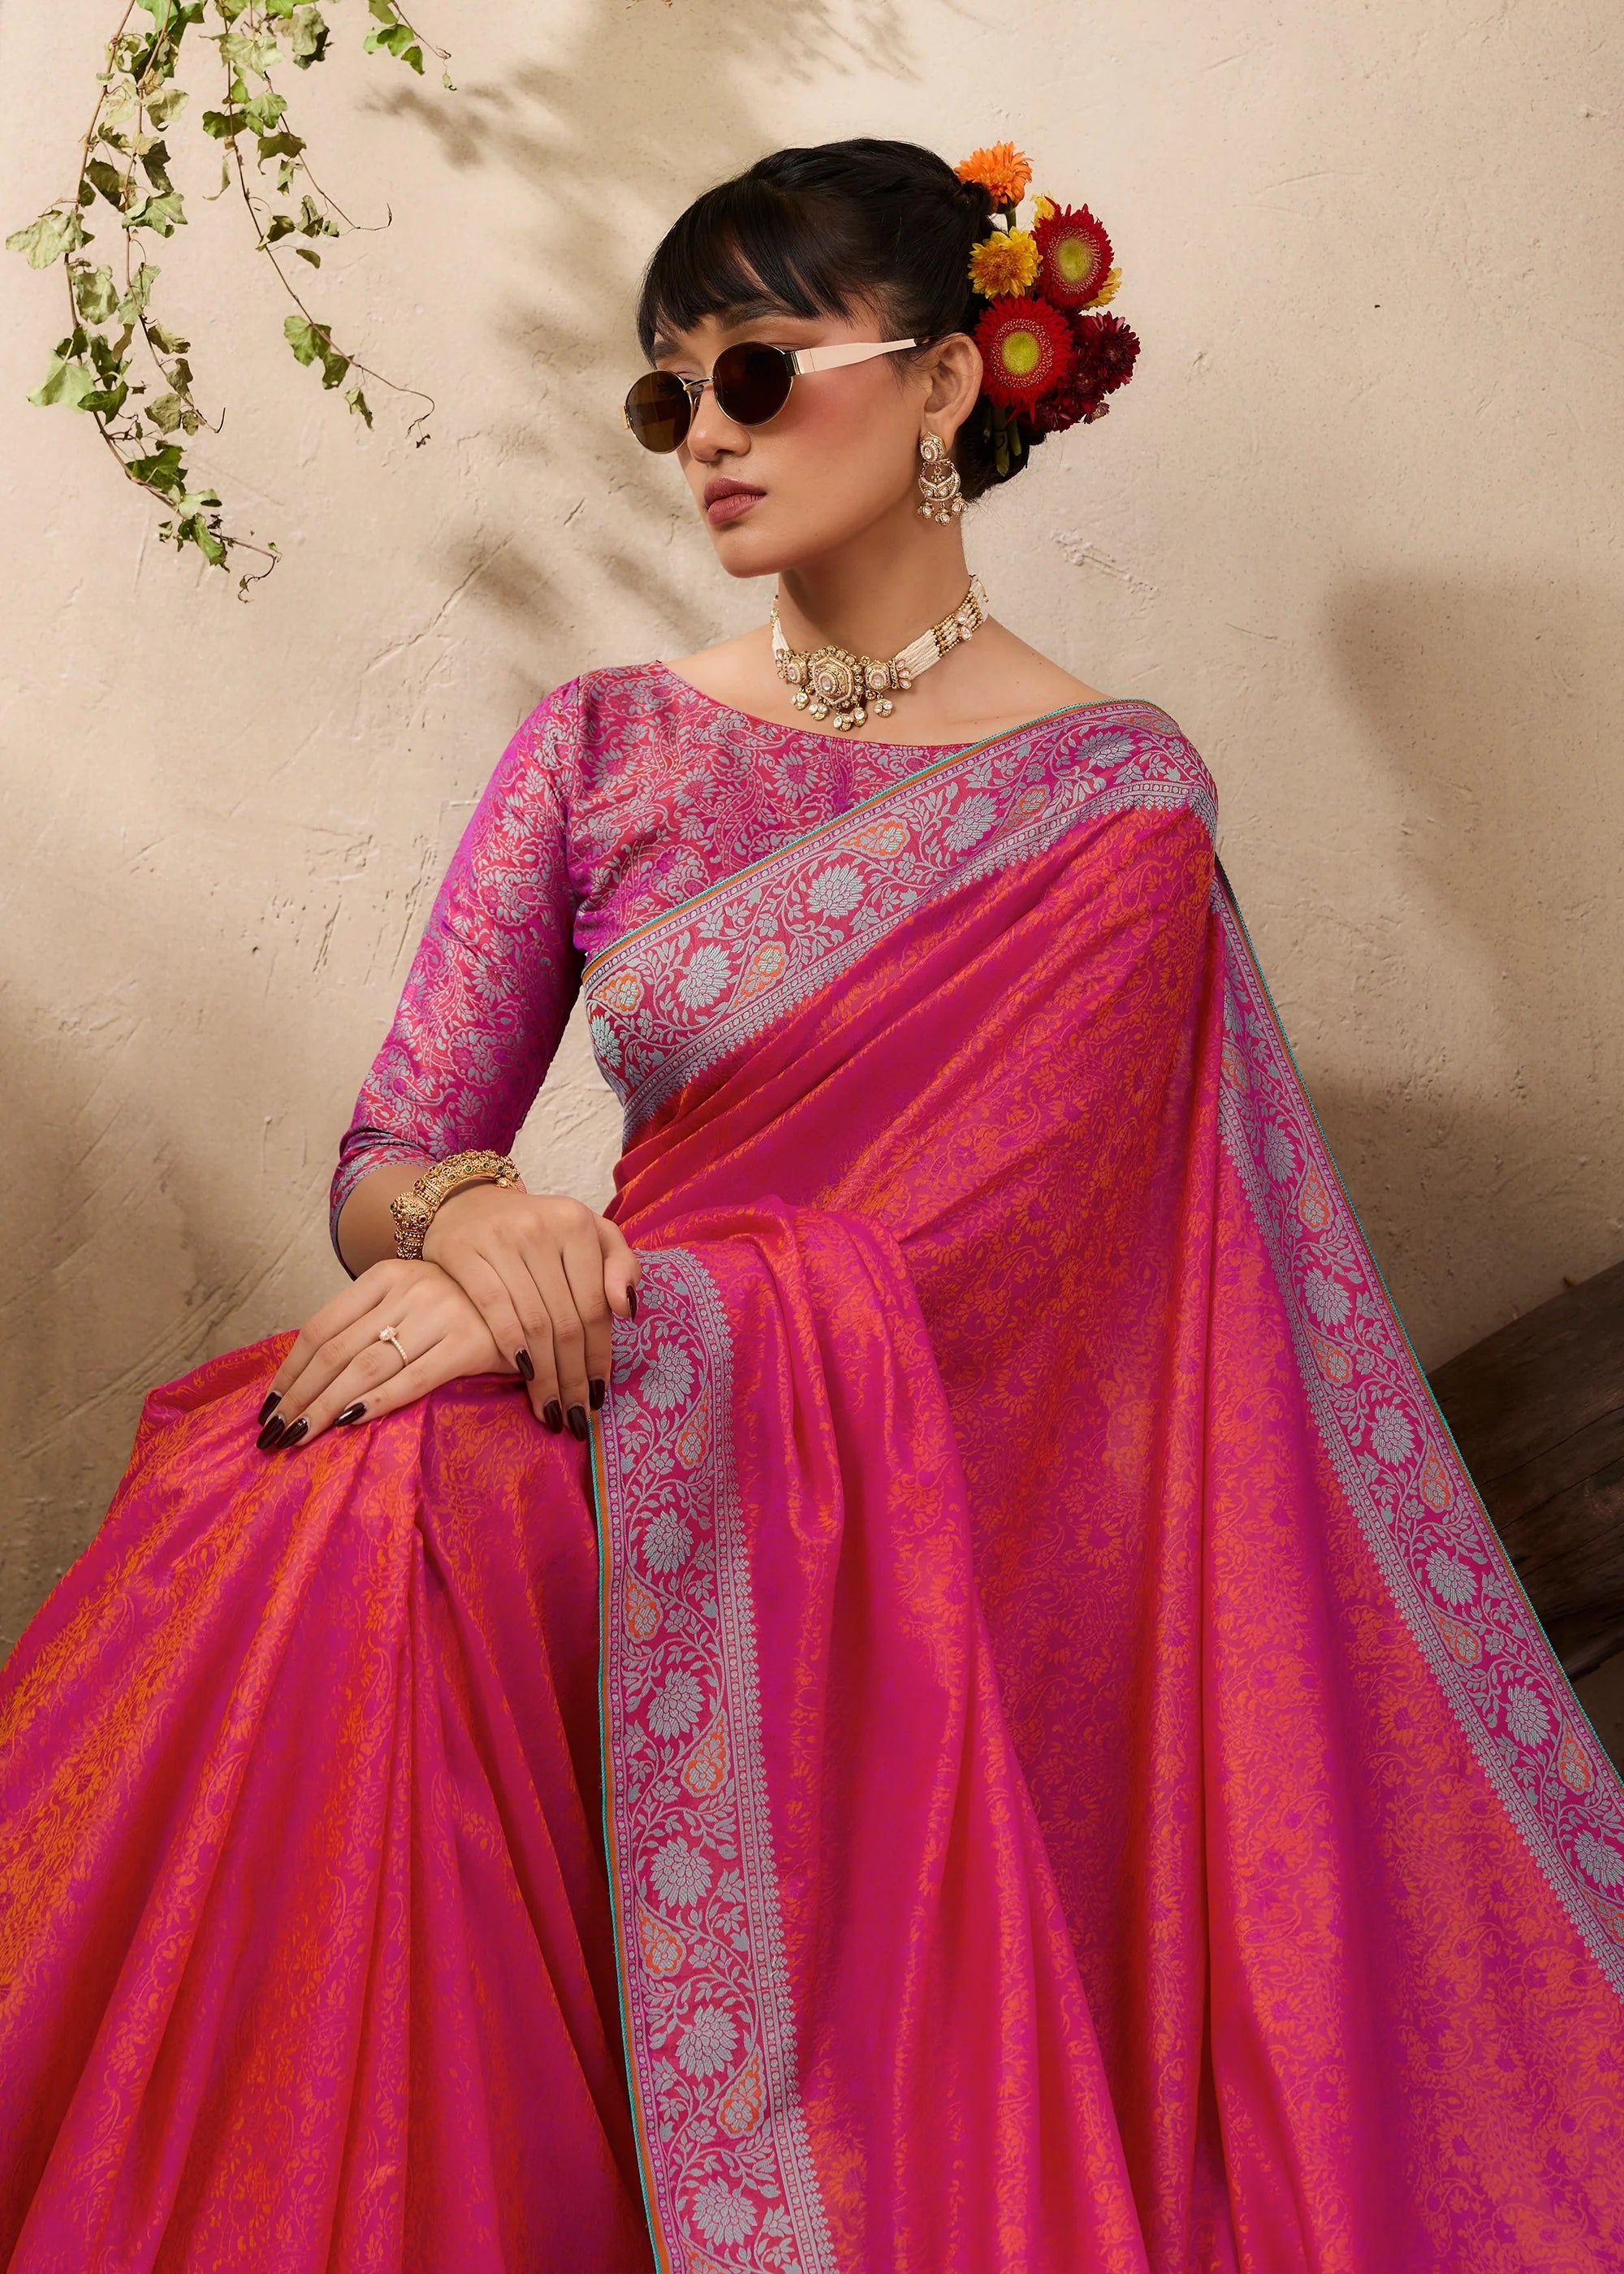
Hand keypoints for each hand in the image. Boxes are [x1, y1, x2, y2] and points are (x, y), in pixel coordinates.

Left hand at [256, 1257, 511, 1451]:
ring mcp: (440, 1313)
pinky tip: (349, 1423)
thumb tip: (308, 1380)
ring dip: (325, 1407)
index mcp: (386, 1275)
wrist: (534, 1292)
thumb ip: (369, 1326)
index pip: (321, 1327)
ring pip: (366, 1367)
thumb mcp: (410, 1300)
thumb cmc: (463, 1305)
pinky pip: (412, 1378)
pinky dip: (376, 1402)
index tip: (269, 1405)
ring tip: (298, 1437)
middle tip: (273, 1434)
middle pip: (336, 1351)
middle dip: (299, 1397)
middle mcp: (409, 1288)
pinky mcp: (470, 1342)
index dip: (290, 1371)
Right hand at [420, 1184, 640, 1439]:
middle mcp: (542, 1227)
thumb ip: (619, 1265)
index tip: (600, 1395)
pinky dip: (511, 1346)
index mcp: (577, 1222)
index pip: (595, 1305)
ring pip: (533, 1322)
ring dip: (546, 1375)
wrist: (467, 1205)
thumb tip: (628, 1310)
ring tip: (552, 1410)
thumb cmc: (538, 1231)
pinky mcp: (464, 1252)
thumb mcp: (588, 1235)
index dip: (600, 1355)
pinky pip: (494, 1310)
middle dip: (574, 1376)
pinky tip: (523, 1375)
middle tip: (576, 1416)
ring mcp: (502, 1239)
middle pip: (566, 1320)